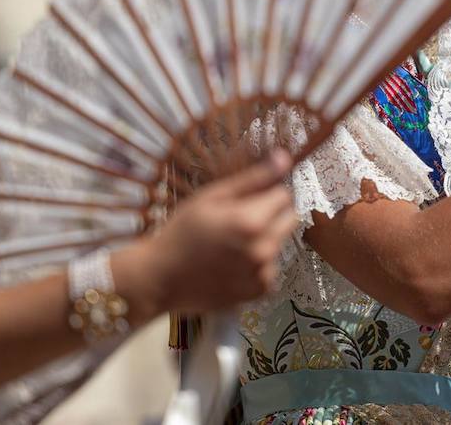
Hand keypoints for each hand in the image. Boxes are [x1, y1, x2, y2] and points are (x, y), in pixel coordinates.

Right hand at [122, 151, 297, 316]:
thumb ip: (253, 178)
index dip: (266, 193)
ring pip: (279, 243)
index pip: (284, 195)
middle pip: (289, 219)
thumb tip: (284, 158)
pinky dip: (258, 263)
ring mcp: (262, 273)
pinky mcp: (259, 292)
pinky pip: (270, 267)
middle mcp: (263, 249)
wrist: (161, 278)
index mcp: (251, 222)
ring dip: (264, 239)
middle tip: (239, 219)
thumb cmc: (182, 232)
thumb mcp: (212, 197)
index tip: (247, 198)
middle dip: (271, 214)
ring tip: (231, 244)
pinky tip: (232, 263)